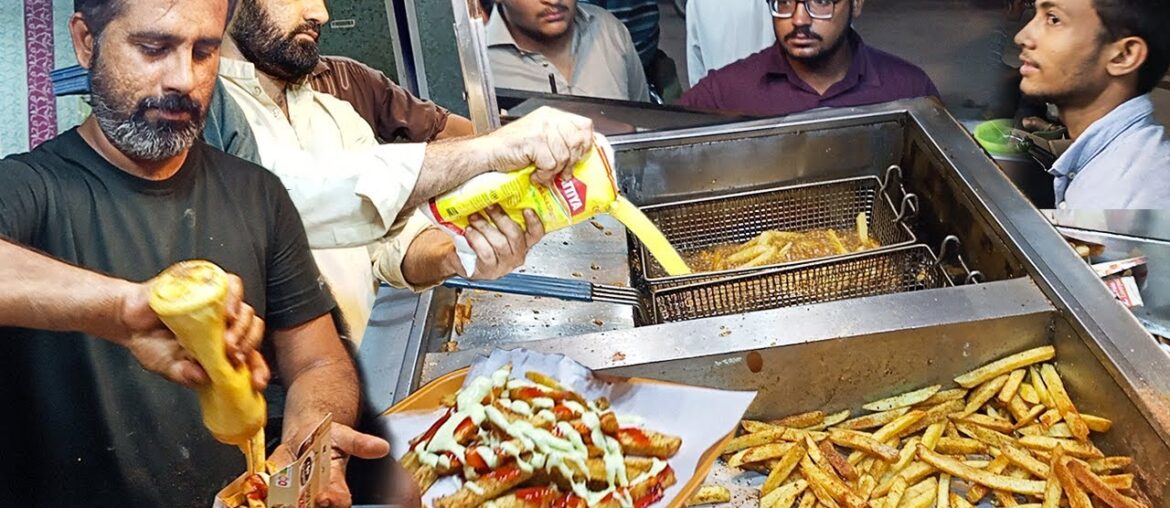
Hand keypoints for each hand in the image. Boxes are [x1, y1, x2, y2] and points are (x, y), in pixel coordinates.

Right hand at [117, 274, 269, 389]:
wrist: (127, 317)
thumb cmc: (151, 343)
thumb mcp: (168, 367)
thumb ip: (184, 373)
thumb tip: (201, 377)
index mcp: (221, 347)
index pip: (250, 357)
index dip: (258, 368)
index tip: (256, 382)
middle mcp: (224, 326)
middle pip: (252, 331)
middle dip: (248, 346)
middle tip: (232, 356)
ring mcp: (218, 305)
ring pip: (246, 310)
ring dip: (241, 327)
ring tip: (226, 340)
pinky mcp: (208, 285)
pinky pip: (231, 284)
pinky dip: (234, 297)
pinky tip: (227, 312)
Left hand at [273, 424, 390, 507]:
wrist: (303, 434)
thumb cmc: (328, 437)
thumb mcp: (345, 436)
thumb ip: (361, 443)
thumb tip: (382, 447)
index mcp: (335, 485)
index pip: (339, 500)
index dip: (333, 501)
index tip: (323, 497)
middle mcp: (315, 495)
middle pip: (313, 507)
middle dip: (305, 505)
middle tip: (295, 502)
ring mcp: (294, 495)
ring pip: (290, 506)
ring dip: (283, 504)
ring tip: (277, 499)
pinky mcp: (275, 491)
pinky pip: (268, 499)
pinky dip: (262, 498)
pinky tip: (259, 494)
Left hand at [455, 206, 545, 279]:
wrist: (461, 258)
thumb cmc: (480, 239)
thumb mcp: (494, 226)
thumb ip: (501, 215)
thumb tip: (498, 194)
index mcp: (523, 242)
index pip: (536, 233)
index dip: (534, 222)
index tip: (527, 209)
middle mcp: (517, 255)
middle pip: (516, 236)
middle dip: (501, 218)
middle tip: (489, 206)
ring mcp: (504, 264)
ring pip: (500, 244)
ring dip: (485, 227)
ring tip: (474, 218)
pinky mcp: (490, 270)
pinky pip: (486, 253)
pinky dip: (477, 240)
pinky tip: (470, 232)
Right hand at [484, 106, 593, 185]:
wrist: (488, 153)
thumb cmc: (511, 149)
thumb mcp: (540, 140)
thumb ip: (560, 141)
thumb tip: (581, 154)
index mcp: (552, 115)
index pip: (584, 125)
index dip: (585, 144)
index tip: (579, 157)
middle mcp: (548, 118)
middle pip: (577, 141)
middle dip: (571, 161)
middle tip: (561, 171)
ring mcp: (541, 129)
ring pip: (564, 155)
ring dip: (554, 170)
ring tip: (542, 172)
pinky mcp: (534, 141)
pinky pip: (550, 164)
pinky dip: (543, 175)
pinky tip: (534, 174)